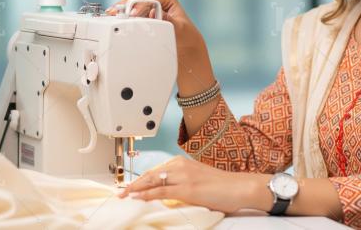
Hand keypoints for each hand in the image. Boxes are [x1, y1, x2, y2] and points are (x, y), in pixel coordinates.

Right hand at [106, 0, 201, 51]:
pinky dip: (120, 14)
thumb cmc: (184, 34)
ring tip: (110, 14)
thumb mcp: (180, 28)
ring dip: (120, 9)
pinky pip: (127, 11)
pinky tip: (112, 18)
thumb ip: (168, 21)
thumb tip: (154, 14)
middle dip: (125, 5)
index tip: (133, 13)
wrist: (183, 44)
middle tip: (115, 12)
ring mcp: (146, 6)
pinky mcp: (140, 14)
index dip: (139, 5)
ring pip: (129, 3)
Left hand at [118, 156, 270, 213]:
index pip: (155, 170)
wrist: (240, 187)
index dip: (140, 179)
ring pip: (153, 181)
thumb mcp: (198, 179)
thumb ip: (182, 182)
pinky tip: (138, 197)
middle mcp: (181, 166)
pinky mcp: (188, 189)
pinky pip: (162, 191)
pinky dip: (148, 194)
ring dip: (136, 189)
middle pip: (150, 174)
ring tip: (124, 195)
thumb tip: (168, 191)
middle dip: (133, 184)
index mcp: (183, 162)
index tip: (129, 186)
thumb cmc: (223, 186)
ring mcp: (184, 177)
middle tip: (120, 192)